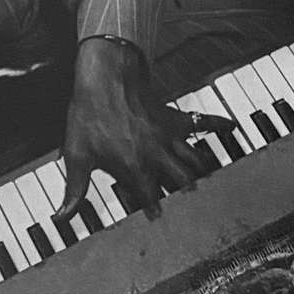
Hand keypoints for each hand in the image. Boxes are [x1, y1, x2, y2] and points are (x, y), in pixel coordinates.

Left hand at [55, 37, 234, 222]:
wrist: (104, 74)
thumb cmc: (89, 111)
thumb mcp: (76, 153)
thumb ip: (74, 190)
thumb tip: (61, 217)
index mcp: (135, 168)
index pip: (150, 199)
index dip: (154, 211)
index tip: (157, 220)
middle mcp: (158, 155)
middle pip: (182, 183)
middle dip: (188, 198)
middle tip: (194, 208)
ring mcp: (169, 135)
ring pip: (195, 161)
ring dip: (202, 173)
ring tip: (211, 186)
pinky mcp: (173, 116)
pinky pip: (201, 121)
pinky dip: (218, 124)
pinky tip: (232, 127)